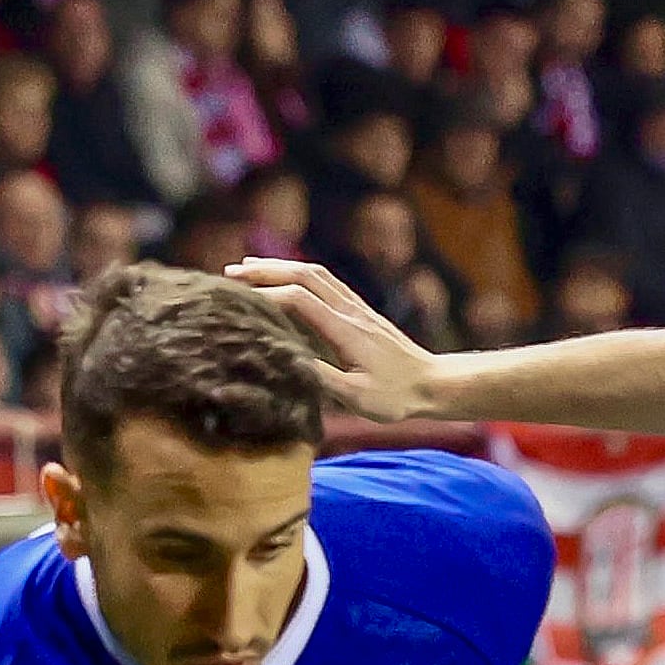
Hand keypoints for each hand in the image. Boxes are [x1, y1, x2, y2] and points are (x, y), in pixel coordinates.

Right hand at [227, 257, 442, 420]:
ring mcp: (358, 307)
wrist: (434, 384)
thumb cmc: (397, 397)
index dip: (266, 295)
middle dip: (265, 270)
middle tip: (230, 273)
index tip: (237, 300)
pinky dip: (300, 273)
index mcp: (346, 330)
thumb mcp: (358, 397)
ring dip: (280, 266)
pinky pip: (326, 281)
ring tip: (249, 268)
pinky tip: (286, 278)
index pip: (299, 300)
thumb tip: (288, 361)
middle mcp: (351, 311)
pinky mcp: (362, 311)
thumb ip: (324, 378)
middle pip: (304, 274)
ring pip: (315, 273)